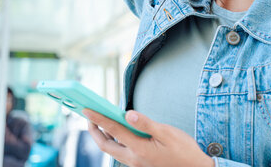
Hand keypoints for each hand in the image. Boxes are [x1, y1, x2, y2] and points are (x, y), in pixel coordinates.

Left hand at [83, 109, 213, 166]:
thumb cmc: (183, 150)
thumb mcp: (167, 133)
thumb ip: (146, 123)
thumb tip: (128, 113)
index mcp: (139, 149)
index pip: (113, 130)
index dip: (99, 119)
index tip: (87, 110)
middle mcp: (133, 158)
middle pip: (105, 145)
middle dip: (94, 130)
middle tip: (88, 116)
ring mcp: (135, 163)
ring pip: (112, 149)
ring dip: (103, 136)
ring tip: (100, 122)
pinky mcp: (139, 163)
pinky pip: (120, 151)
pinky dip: (114, 140)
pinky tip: (118, 131)